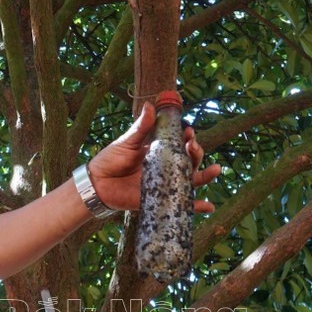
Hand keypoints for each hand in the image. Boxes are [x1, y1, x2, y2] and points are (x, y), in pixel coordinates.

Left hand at [87, 102, 220, 212]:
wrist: (96, 182)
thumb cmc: (110, 160)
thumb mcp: (127, 142)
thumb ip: (141, 128)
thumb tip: (150, 105)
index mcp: (158, 153)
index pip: (179, 144)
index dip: (187, 138)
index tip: (188, 131)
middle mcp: (165, 169)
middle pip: (189, 162)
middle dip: (196, 153)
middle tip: (192, 145)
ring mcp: (165, 185)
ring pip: (191, 181)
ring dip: (205, 176)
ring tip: (215, 169)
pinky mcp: (161, 200)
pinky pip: (182, 204)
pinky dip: (197, 206)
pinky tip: (209, 206)